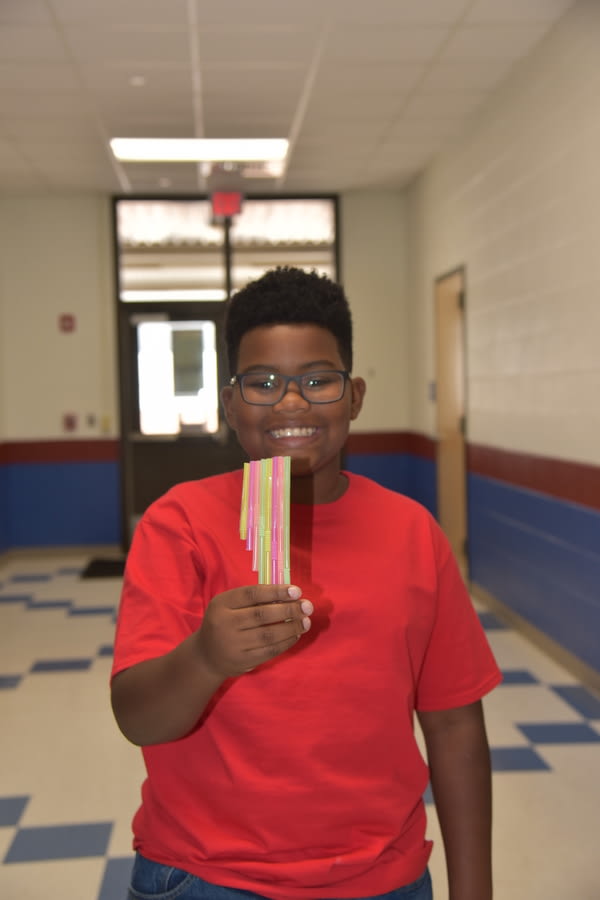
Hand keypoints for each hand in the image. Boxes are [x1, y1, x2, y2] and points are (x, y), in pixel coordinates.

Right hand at [196, 584, 312, 678]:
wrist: (206, 656)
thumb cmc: (224, 623)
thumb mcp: (229, 606)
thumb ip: (253, 599)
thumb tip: (289, 594)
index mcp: (222, 604)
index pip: (252, 594)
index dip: (276, 591)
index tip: (296, 590)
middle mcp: (225, 624)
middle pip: (262, 615)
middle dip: (289, 609)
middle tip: (307, 606)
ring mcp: (233, 644)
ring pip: (268, 635)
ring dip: (291, 627)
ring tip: (306, 622)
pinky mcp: (242, 660)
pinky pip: (269, 650)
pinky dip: (286, 642)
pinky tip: (295, 635)